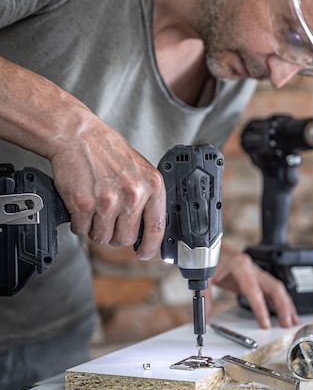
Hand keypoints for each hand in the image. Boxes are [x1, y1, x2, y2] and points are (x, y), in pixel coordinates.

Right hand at [49, 118, 165, 259]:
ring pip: (102, 237)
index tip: (145, 253)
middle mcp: (133, 195)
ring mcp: (108, 201)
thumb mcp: (141, 170)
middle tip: (108, 221)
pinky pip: (82, 230)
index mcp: (152, 185)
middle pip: (125, 238)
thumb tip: (148, 229)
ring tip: (94, 209)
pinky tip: (81, 207)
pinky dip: (79, 223)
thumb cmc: (109, 153)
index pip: (157, 227)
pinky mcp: (84, 204)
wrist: (79, 136)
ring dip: (95, 230)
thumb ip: (147, 197)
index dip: (151, 246)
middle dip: (115, 236)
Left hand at [210, 241, 299, 328]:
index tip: (265, 324)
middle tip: (287, 324)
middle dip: (283, 306)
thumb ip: (204, 299)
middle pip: (274, 286)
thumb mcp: (203, 277)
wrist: (209, 245)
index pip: (253, 289)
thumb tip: (204, 319)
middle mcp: (251, 267)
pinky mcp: (255, 276)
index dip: (260, 307)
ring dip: (286, 304)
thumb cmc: (208, 257)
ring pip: (277, 287)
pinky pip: (271, 289)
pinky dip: (279, 300)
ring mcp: (255, 271)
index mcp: (239, 266)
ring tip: (292, 320)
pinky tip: (284, 311)